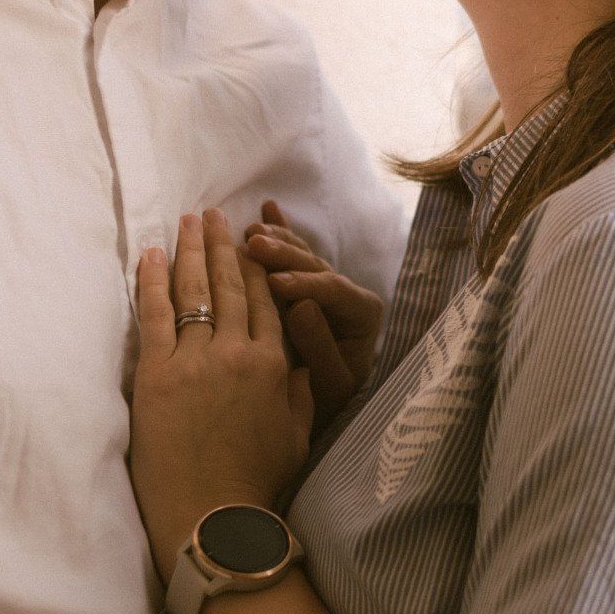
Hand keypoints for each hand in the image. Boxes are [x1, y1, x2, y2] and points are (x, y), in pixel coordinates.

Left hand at [130, 210, 312, 577]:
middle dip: (223, 246)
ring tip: (189, 220)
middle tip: (216, 215)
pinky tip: (151, 253)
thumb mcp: (295, 436)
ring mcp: (196, 361)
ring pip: (194, 290)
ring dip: (190, 250)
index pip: (268, 302)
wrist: (212, 518)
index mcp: (275, 366)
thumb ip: (297, 395)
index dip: (258, 268)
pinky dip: (151, 280)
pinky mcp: (157, 374)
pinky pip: (154, 314)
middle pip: (231, 286)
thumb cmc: (255, 486)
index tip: (250, 243)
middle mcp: (238, 354)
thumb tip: (300, 366)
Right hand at [243, 202, 384, 427]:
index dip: (305, 284)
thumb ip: (320, 346)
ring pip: (303, 255)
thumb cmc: (326, 400)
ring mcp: (326, 285)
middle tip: (254, 243)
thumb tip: (302, 307)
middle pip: (317, 266)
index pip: (335, 291)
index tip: (275, 283)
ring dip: (277, 240)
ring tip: (251, 231)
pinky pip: (295, 252)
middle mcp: (347, 294)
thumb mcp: (329, 384)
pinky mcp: (307, 282)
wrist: (320, 406)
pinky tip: (267, 208)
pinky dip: (282, 230)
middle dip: (286, 254)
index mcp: (363, 315)